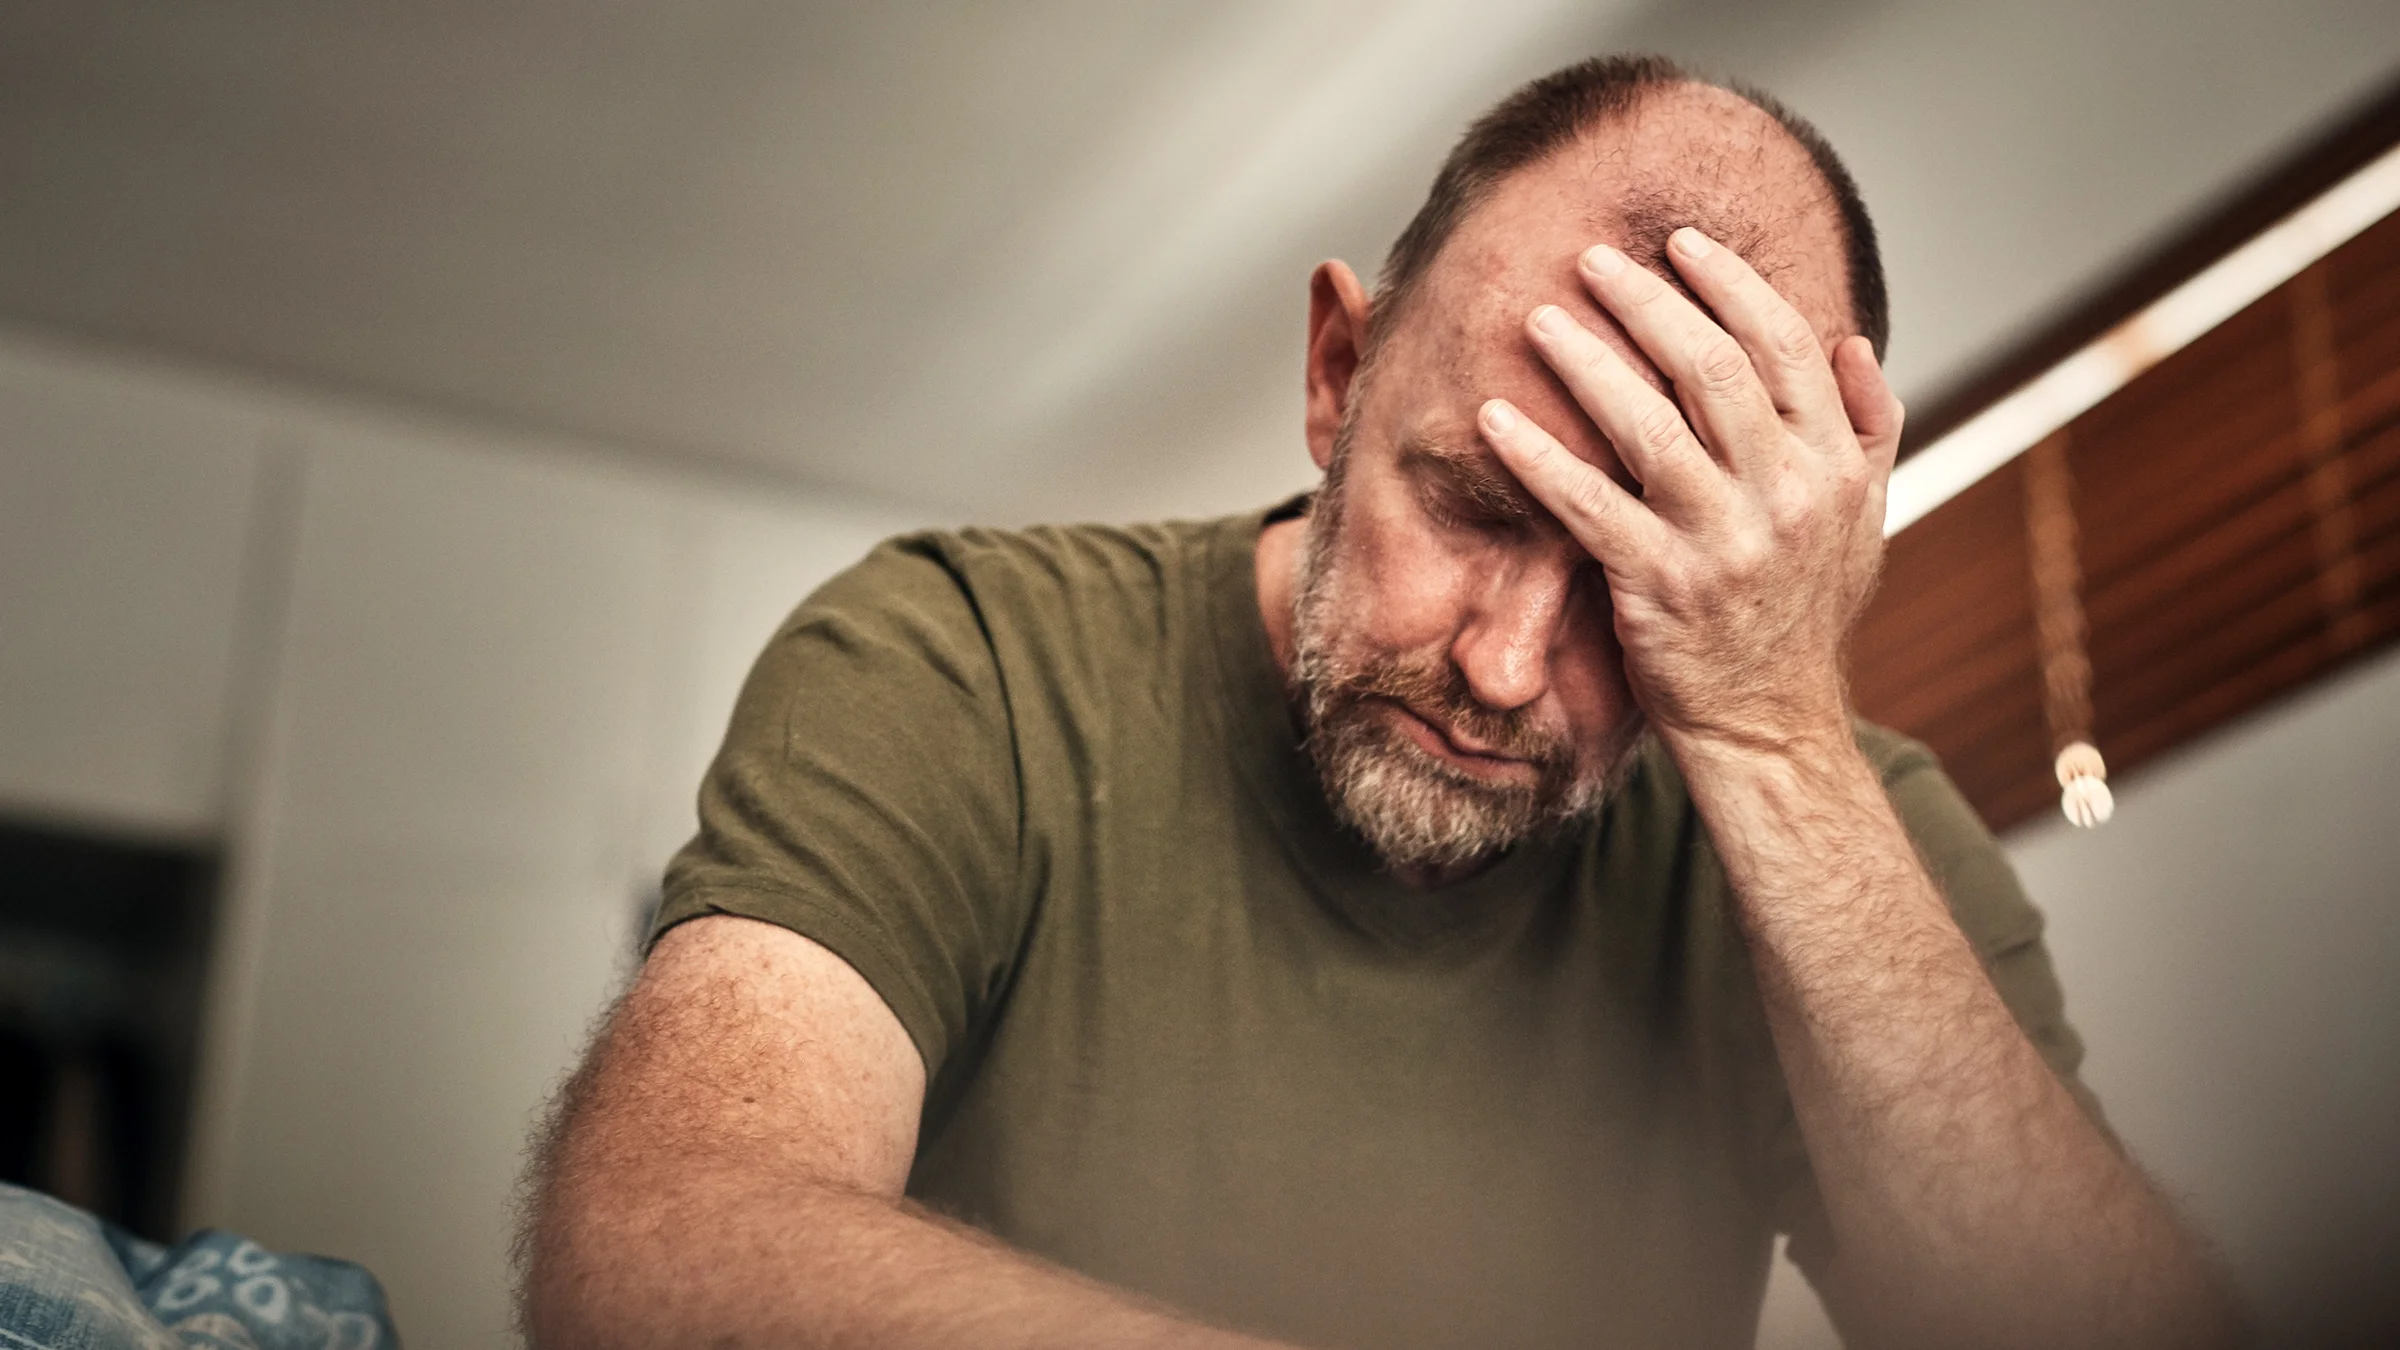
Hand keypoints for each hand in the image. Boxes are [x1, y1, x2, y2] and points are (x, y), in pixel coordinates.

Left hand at [1478, 227, 1903, 756]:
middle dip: (1647, 302)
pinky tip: (1493, 419)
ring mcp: (1722, 542)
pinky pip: (1587, 505)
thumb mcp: (1865, 522)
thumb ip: (1869, 428)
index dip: (1729, 283)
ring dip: (1586, 362)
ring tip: (1541, 319)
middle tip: (1592, 260)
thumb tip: (1852, 341)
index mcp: (1835, 466)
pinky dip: (1538, 456)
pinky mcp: (1658, 586)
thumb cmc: (1803, 616)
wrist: (1771, 726)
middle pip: (1712, 369)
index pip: (1784, 345)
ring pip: (1647, 425)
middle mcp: (1786, 495)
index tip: (1680, 244)